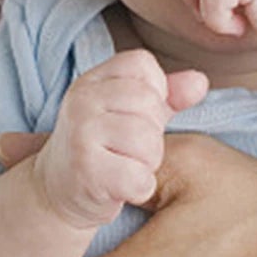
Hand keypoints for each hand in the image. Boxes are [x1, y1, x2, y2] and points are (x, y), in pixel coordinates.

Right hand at [32, 49, 208, 229]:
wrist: (56, 191)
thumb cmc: (102, 148)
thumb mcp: (130, 114)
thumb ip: (166, 96)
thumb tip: (200, 82)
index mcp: (91, 81)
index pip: (142, 65)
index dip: (153, 93)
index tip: (131, 116)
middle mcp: (81, 101)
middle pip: (151, 105)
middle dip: (151, 135)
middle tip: (125, 150)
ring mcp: (80, 134)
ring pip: (148, 142)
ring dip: (146, 163)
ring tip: (122, 167)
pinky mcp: (86, 171)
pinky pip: (139, 178)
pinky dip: (138, 189)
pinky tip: (119, 188)